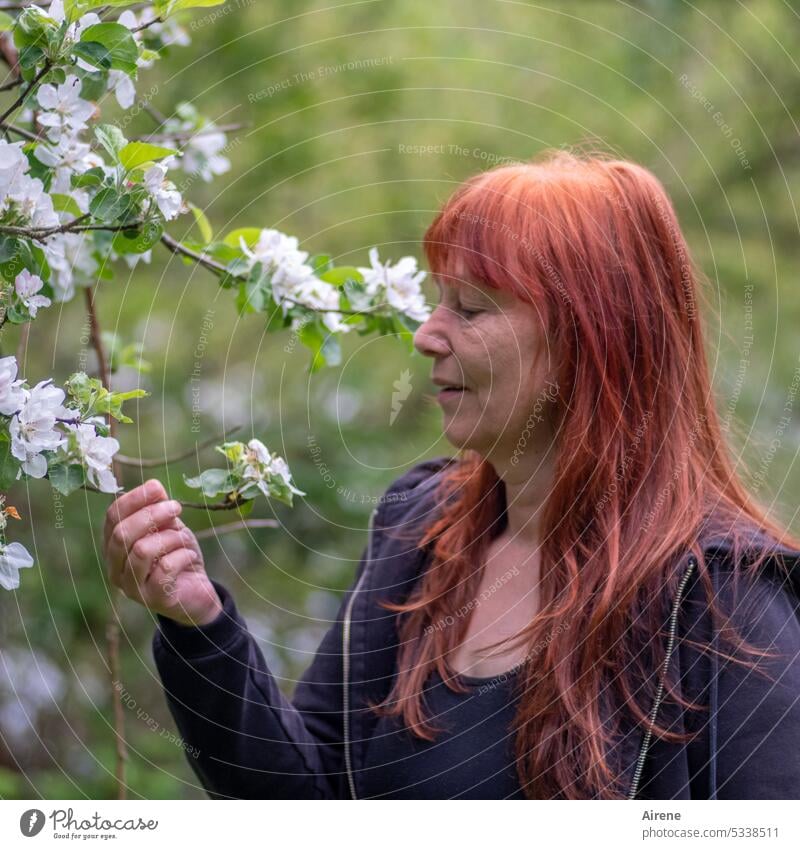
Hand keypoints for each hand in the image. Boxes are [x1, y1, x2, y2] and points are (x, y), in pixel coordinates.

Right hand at [104, 478, 223, 626]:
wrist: (197, 593)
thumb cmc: (178, 556)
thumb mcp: (169, 528)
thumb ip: (159, 510)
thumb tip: (154, 486)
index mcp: (114, 546)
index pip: (112, 517)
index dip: (134, 499)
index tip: (157, 487)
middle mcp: (115, 567)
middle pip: (121, 534)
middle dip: (152, 515)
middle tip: (176, 507)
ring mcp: (131, 586)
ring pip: (142, 550)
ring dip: (169, 537)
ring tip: (184, 539)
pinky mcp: (153, 599)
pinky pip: (165, 569)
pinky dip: (183, 556)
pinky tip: (191, 556)